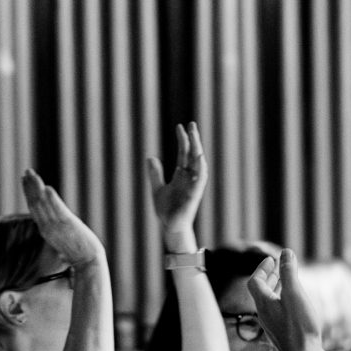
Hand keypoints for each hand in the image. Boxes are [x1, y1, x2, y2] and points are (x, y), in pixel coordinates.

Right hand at [22, 169, 105, 265]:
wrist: (88, 263)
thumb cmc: (77, 256)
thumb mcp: (62, 242)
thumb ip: (55, 233)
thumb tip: (50, 229)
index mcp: (46, 230)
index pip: (35, 208)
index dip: (29, 194)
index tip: (25, 181)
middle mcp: (49, 227)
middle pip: (36, 204)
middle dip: (30, 188)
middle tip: (26, 172)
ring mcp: (58, 227)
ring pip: (43, 204)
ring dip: (37, 189)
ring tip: (32, 175)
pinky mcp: (69, 226)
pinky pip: (58, 211)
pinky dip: (52, 200)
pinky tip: (48, 189)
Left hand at [146, 122, 206, 240]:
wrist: (170, 226)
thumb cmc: (166, 210)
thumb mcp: (157, 188)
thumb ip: (155, 174)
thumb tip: (150, 157)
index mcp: (181, 175)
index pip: (184, 153)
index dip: (183, 140)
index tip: (180, 127)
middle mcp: (189, 177)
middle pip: (193, 154)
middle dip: (193, 139)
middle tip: (191, 124)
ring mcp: (193, 184)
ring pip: (198, 163)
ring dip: (197, 149)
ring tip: (194, 135)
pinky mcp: (195, 193)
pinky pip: (200, 179)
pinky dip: (201, 167)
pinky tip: (199, 156)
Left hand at [246, 249, 326, 350]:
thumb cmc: (299, 328)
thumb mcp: (295, 295)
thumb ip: (289, 273)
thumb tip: (285, 253)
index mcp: (264, 303)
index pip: (255, 281)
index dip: (262, 268)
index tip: (272, 259)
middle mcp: (265, 314)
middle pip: (262, 291)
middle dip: (270, 276)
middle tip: (279, 265)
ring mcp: (273, 324)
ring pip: (270, 301)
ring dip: (277, 287)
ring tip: (287, 279)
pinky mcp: (283, 332)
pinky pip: (279, 310)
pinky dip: (284, 299)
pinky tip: (296, 301)